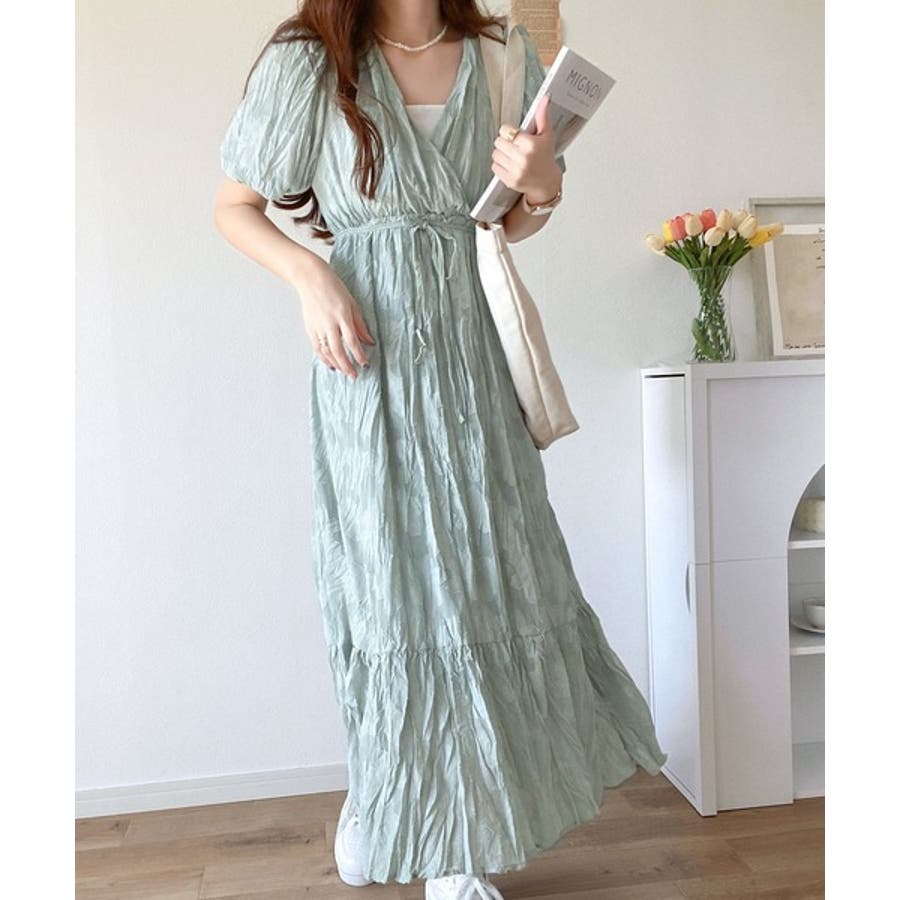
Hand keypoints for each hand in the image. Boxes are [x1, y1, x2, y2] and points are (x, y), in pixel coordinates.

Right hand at [297, 262, 375, 379]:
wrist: (311, 279)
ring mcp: (318, 327)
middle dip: (347, 365)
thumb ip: (360, 324)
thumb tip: (369, 341)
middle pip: (339, 350)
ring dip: (336, 364)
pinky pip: (318, 348)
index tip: (365, 364)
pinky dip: (324, 358)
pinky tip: (331, 364)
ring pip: (327, 352)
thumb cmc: (333, 288)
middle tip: (355, 375)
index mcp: (342, 316)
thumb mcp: (352, 303)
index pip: (352, 341)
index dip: (359, 355)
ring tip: (345, 372)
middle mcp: (329, 323)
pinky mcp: (310, 328)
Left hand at [491, 94, 562, 204]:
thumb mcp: (546, 135)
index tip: (517, 137)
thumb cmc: (546, 157)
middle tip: (515, 147)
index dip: (509, 132)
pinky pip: (495, 167)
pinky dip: (500, 165)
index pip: (505, 130)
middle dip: (505, 143)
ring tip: (513, 157)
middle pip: (498, 142)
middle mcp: (523, 158)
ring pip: (495, 154)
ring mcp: (516, 171)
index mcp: (531, 144)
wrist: (547, 182)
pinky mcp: (510, 180)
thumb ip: (542, 115)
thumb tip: (545, 97)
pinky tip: (511, 165)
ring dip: (502, 154)